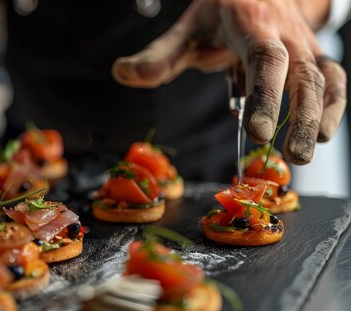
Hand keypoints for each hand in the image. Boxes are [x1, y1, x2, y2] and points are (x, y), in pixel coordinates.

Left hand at [112, 0, 346, 164]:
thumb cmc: (223, 12)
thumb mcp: (188, 27)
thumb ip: (159, 55)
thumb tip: (122, 72)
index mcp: (252, 26)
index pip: (263, 60)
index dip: (264, 96)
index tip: (255, 132)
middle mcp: (286, 35)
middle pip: (301, 75)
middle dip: (301, 116)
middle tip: (291, 156)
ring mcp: (305, 46)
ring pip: (324, 79)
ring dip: (321, 117)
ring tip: (306, 153)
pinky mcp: (315, 57)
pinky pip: (334, 80)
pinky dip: (334, 107)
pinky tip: (325, 135)